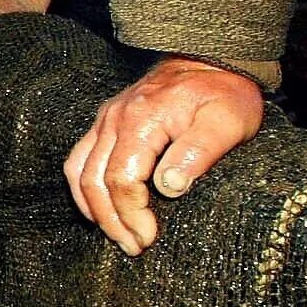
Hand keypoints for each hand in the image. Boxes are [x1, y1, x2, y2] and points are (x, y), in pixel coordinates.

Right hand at [64, 57, 265, 254]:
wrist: (211, 59)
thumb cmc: (224, 93)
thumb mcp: (227, 121)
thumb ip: (199, 152)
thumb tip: (169, 187)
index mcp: (141, 120)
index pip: (123, 178)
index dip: (132, 214)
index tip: (149, 237)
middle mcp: (114, 119)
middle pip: (95, 180)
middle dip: (112, 220)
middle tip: (134, 247)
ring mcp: (106, 119)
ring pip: (80, 171)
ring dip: (94, 208)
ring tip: (116, 235)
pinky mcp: (106, 122)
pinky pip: (79, 158)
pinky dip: (82, 188)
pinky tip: (96, 208)